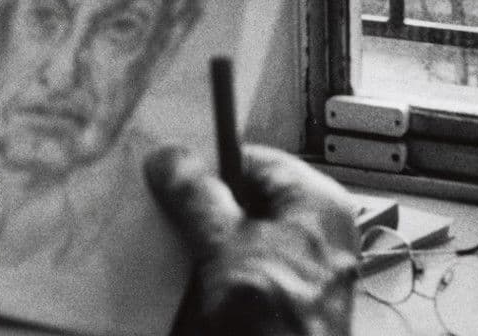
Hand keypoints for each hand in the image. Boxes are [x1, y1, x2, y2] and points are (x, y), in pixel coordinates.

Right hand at [147, 144, 358, 335]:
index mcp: (318, 205)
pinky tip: (180, 281)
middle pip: (244, 199)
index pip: (255, 158)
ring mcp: (295, 272)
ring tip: (166, 247)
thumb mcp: (225, 246)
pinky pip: (234, 271)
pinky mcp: (276, 304)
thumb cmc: (276, 327)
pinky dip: (206, 273)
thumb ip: (197, 197)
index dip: (210, 162)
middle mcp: (314, 234)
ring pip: (234, 237)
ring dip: (197, 241)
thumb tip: (171, 159)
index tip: (169, 170)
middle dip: (199, 205)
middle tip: (159, 207)